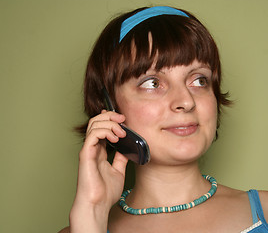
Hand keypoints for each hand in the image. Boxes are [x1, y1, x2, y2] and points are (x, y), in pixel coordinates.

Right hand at [70, 110, 127, 231]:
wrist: (98, 205)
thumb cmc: (105, 192)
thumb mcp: (119, 171)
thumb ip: (121, 158)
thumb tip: (128, 147)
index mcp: (99, 151)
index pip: (101, 127)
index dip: (111, 119)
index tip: (124, 119)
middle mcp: (92, 148)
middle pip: (96, 121)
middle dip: (110, 116)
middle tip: (123, 119)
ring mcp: (88, 150)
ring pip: (93, 124)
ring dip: (110, 123)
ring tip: (121, 132)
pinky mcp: (85, 154)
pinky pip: (93, 135)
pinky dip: (105, 131)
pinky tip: (115, 138)